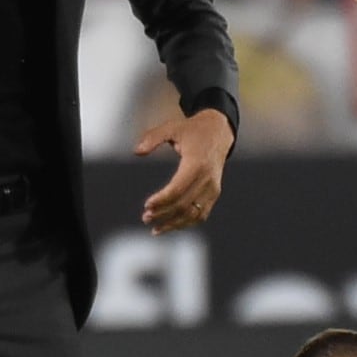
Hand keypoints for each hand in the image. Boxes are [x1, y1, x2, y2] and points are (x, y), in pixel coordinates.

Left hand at [137, 106, 234, 230]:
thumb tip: (137, 152)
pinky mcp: (214, 193)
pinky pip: (201, 214)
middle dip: (163, 213)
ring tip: (155, 228)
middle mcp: (208, 179)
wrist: (219, 132)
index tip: (146, 205)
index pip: (177, 189)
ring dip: (174, 223)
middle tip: (145, 217)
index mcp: (197, 163)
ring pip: (193, 214)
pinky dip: (186, 223)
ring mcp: (213, 188)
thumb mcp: (172, 127)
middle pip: (184, 204)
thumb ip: (153, 138)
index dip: (161, 200)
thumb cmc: (192, 130)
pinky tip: (171, 225)